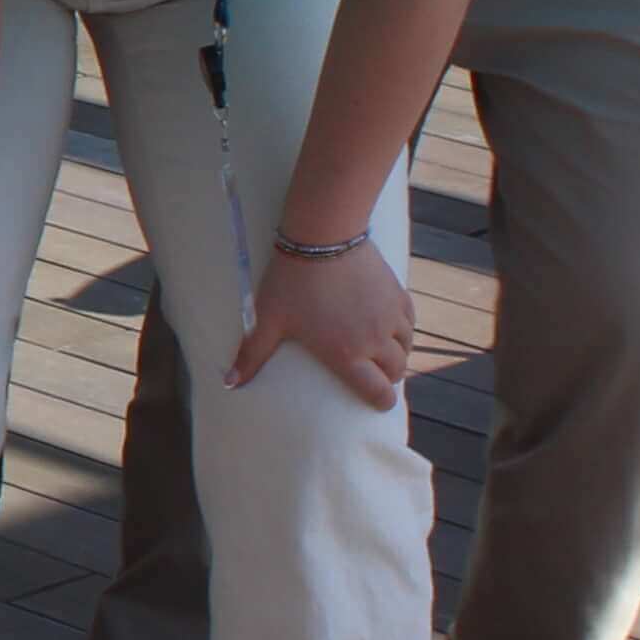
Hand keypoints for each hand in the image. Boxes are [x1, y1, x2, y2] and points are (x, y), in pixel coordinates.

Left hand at [240, 231, 418, 408]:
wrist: (323, 237)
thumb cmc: (292, 281)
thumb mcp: (269, 319)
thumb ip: (252, 354)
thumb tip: (230, 383)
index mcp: (346, 354)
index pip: (378, 392)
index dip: (381, 402)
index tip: (379, 402)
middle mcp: (375, 340)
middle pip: (395, 371)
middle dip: (388, 378)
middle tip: (376, 376)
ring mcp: (390, 317)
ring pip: (406, 347)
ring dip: (398, 354)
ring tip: (385, 353)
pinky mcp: (397, 293)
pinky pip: (410, 321)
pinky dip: (404, 329)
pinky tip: (393, 327)